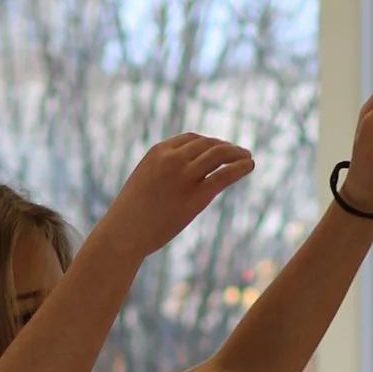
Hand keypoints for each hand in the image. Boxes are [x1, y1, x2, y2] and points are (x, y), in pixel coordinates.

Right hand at [103, 132, 254, 255]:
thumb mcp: (144, 183)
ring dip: (237, 154)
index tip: (219, 148)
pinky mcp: (196, 196)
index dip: (209, 142)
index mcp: (158, 152)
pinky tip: (250, 166)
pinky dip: (240, 168)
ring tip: (248, 158)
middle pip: (208, 144)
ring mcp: (185, 176)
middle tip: (239, 152)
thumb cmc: (129, 215)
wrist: (123, 233)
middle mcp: (173, 158)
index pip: (191, 139)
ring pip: (219, 155)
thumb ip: (161, 174)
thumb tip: (179, 180)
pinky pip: (224, 175)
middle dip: (226, 147)